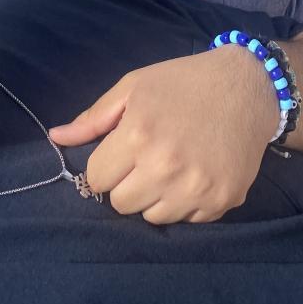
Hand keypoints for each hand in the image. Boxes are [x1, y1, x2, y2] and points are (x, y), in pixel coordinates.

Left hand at [50, 47, 275, 223]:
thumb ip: (94, 117)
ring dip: (155, 196)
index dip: (107, 163)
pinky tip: (195, 173)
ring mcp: (195, 188)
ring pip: (151, 217)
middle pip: (121, 204)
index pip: (97, 178)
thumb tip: (55, 137)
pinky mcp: (221, 201)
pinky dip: (185, 203)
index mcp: (138, 135)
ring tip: (172, 165)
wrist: (247, 86)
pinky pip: (186, 221)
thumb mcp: (135, 86)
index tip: (123, 149)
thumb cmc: (183, 82)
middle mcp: (165, 167)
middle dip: (127, 183)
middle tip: (147, 158)